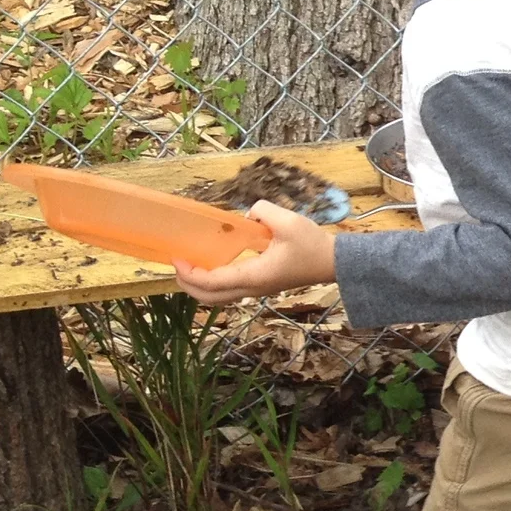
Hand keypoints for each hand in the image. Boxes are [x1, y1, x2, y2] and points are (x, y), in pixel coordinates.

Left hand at [171, 200, 335, 305]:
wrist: (334, 263)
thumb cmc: (313, 245)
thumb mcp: (289, 221)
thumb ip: (263, 211)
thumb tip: (248, 214)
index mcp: (255, 275)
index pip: (213, 282)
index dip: (190, 273)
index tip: (177, 258)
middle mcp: (253, 288)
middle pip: (210, 297)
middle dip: (188, 285)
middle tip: (178, 265)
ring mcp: (258, 290)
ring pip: (219, 298)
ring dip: (200, 287)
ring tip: (192, 268)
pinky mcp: (262, 287)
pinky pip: (229, 292)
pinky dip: (213, 285)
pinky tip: (214, 267)